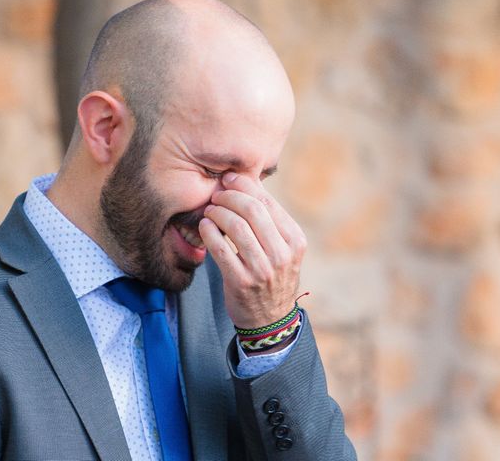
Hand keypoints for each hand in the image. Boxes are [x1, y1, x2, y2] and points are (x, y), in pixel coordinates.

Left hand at [198, 172, 306, 329]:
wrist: (270, 319)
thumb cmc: (273, 276)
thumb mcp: (284, 249)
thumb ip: (269, 220)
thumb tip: (247, 184)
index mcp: (295, 240)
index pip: (268, 202)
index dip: (245, 185)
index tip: (229, 179)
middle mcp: (282, 254)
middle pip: (252, 210)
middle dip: (229, 197)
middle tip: (216, 195)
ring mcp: (262, 269)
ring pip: (236, 227)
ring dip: (217, 213)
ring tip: (210, 211)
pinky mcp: (241, 282)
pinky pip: (220, 250)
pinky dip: (209, 233)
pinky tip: (204, 226)